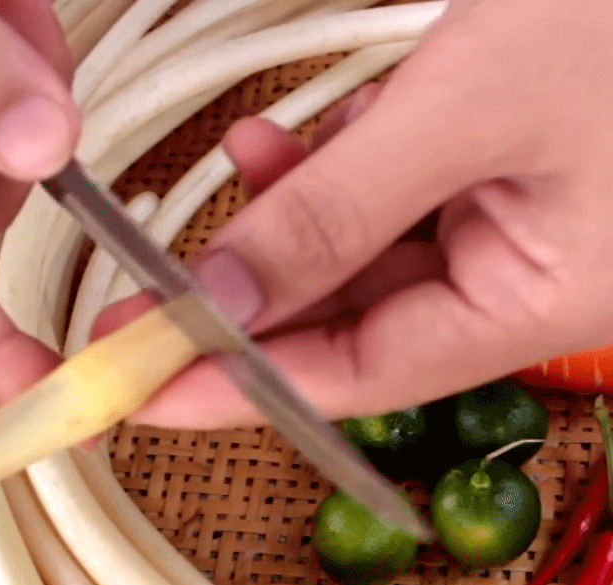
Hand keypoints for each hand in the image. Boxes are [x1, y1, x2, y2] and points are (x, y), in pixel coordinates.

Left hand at [103, 0, 612, 429]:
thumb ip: (338, 211)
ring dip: (292, 215)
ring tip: (250, 155)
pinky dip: (338, 169)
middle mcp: (514, 285)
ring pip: (361, 254)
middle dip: (246, 301)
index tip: (142, 390)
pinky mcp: (490, 177)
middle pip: (348, 322)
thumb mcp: (473, 105)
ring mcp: (504, 230)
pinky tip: (304, 135)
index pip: (356, 377)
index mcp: (530, 305)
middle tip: (144, 298)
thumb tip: (220, 301)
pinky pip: (389, 197)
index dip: (240, 388)